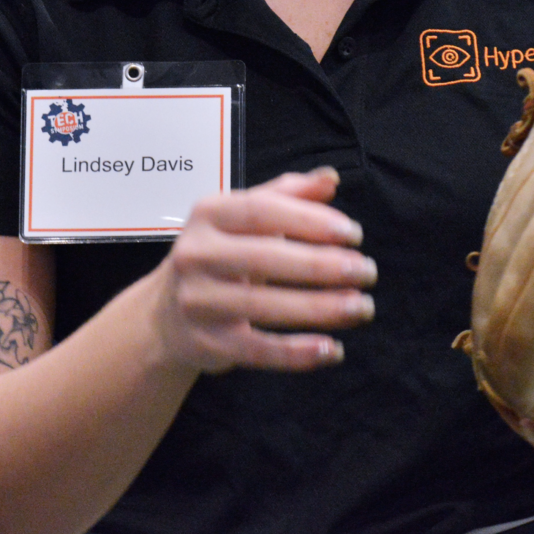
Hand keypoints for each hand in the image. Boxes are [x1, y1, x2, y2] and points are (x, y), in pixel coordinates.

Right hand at [151, 167, 376, 373]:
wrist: (165, 314)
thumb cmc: (220, 253)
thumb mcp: (244, 217)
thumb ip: (288, 194)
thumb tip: (329, 179)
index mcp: (209, 213)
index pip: (263, 210)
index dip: (310, 220)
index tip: (354, 234)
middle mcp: (196, 254)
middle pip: (266, 258)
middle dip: (323, 265)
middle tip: (367, 271)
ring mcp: (197, 301)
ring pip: (264, 306)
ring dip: (320, 309)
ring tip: (362, 307)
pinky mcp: (206, 343)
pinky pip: (257, 350)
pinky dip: (296, 353)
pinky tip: (332, 349)